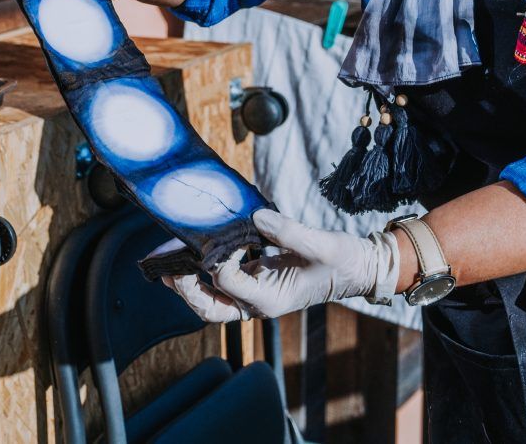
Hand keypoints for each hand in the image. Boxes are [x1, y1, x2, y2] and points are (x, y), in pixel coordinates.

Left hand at [164, 209, 399, 321]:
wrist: (359, 269)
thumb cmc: (342, 262)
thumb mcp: (319, 245)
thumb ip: (287, 231)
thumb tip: (255, 216)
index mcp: (269, 300)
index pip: (228, 283)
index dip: (217, 262)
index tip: (221, 239)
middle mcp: (257, 302)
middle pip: (209, 307)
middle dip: (186, 290)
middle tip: (167, 269)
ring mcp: (255, 294)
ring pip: (211, 299)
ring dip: (189, 283)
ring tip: (169, 263)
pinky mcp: (256, 280)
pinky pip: (222, 282)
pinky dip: (205, 271)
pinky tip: (196, 250)